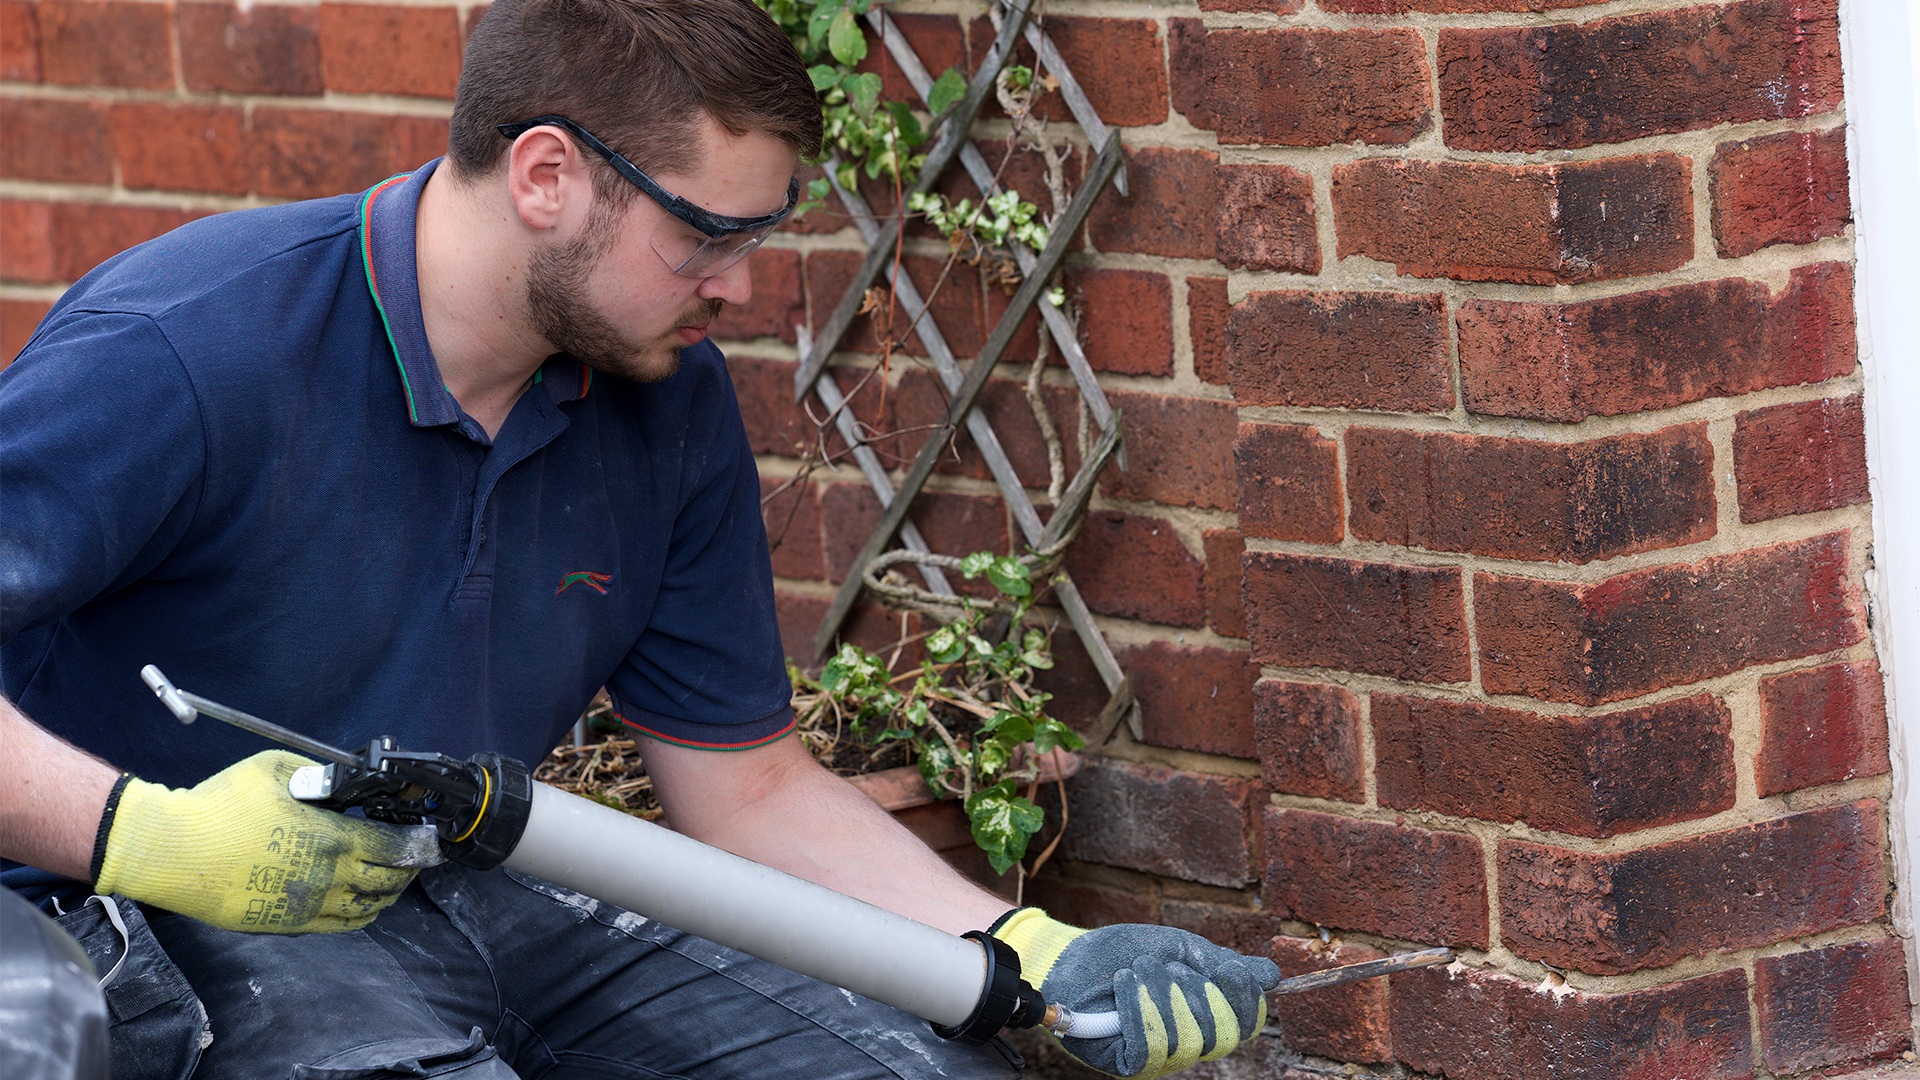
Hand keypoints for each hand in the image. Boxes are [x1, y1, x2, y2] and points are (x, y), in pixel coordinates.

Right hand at [94, 750, 442, 932]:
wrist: (171, 851)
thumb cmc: (222, 805)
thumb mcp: (279, 769)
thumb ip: (322, 777)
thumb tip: (348, 782)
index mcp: (332, 839)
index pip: (396, 847)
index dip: (419, 843)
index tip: (429, 838)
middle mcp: (326, 879)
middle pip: (389, 882)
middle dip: (410, 869)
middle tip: (417, 858)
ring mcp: (304, 907)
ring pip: (365, 910)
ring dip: (386, 895)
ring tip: (393, 880)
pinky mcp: (283, 924)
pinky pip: (335, 926)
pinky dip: (357, 915)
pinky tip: (358, 902)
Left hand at [994, 908, 1280, 1078]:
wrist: (1073, 956)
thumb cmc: (1126, 952)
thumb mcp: (1179, 949)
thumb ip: (1221, 963)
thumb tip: (1272, 974)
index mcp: (1206, 1016)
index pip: (1244, 1023)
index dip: (1244, 999)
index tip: (1230, 969)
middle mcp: (1187, 1043)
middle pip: (1221, 1035)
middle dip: (1195, 992)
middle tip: (1162, 964)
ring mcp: (1158, 1058)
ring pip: (1186, 1041)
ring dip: (1160, 994)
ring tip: (1136, 970)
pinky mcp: (1126, 1064)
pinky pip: (1149, 1049)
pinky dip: (1139, 1010)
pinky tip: (1124, 985)